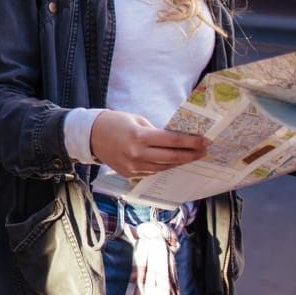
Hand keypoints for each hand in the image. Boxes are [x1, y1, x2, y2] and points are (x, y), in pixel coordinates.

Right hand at [90, 110, 210, 178]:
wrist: (90, 136)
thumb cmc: (114, 123)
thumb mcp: (137, 120)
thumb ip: (156, 132)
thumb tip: (176, 140)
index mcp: (139, 137)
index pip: (172, 141)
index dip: (191, 142)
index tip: (205, 141)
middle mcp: (137, 154)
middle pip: (172, 157)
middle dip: (191, 154)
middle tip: (204, 150)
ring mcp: (133, 166)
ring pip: (165, 166)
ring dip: (180, 161)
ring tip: (192, 156)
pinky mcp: (130, 174)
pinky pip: (153, 171)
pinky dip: (165, 165)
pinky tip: (173, 161)